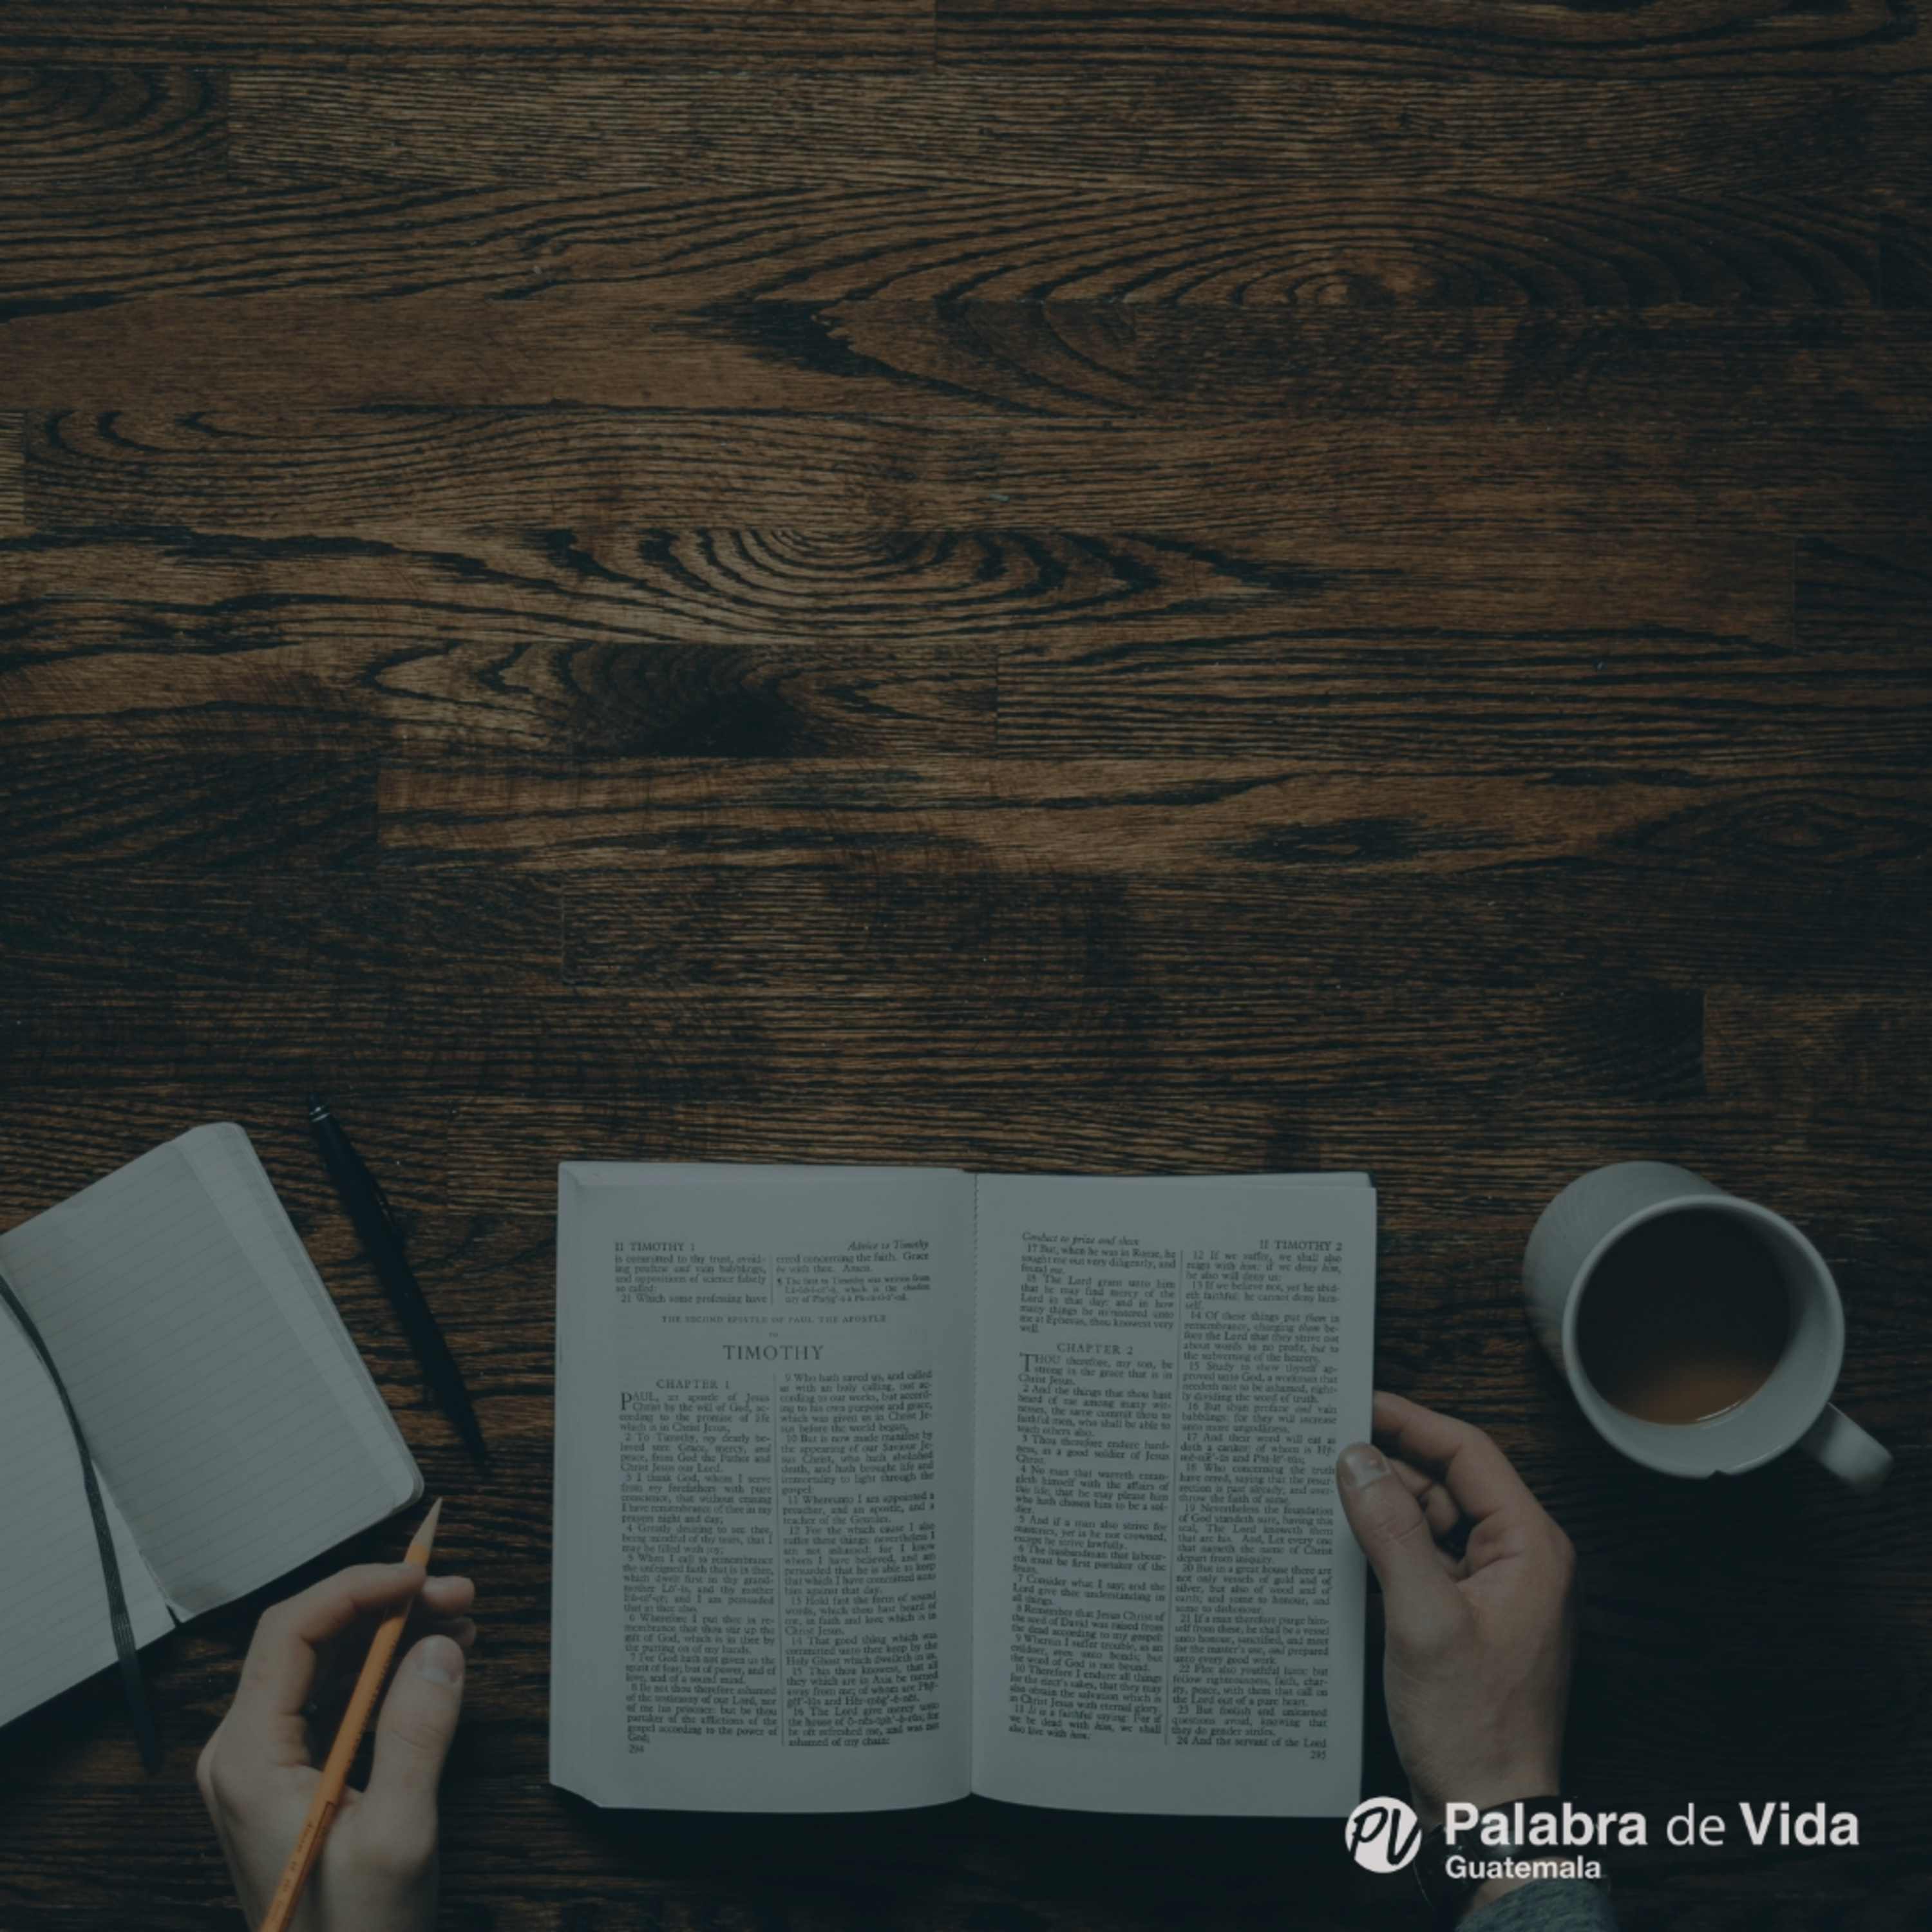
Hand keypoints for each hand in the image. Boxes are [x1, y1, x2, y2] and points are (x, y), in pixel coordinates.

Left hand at [197, 1563, 476, 1931]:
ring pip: (323, 1661)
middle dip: (385, 1603)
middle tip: (457, 1593)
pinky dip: (383, 1667)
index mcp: (247, 1760)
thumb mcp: (397, 1837)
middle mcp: (242, 1752)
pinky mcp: (288, 1775)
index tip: (420, 1576)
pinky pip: (332, 1696)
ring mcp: (262, 1764)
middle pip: (308, 1637)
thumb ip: (417, 1734)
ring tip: (458, 1618)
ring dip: (390, 1630)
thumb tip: (438, 1645)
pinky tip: (433, 1657)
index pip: (291, 1632)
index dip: (358, 1588)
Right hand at [1335, 1391, 1575, 1845]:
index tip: (1358, 1403)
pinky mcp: (1465, 1621)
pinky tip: (1343, 1555)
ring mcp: (1492, 1594)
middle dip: (1387, 1470)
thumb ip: (1389, 1530)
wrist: (1486, 1816)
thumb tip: (1358, 1460)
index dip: (1411, 1421)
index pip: (1470, 1453)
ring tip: (1325, 1503)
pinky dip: (1385, 1554)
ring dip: (1382, 1514)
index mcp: (1530, 1548)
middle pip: (1447, 1485)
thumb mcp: (1421, 1617)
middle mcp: (1519, 1562)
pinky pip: (1423, 1564)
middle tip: (1324, 1454)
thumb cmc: (1472, 1728)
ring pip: (1431, 1524)